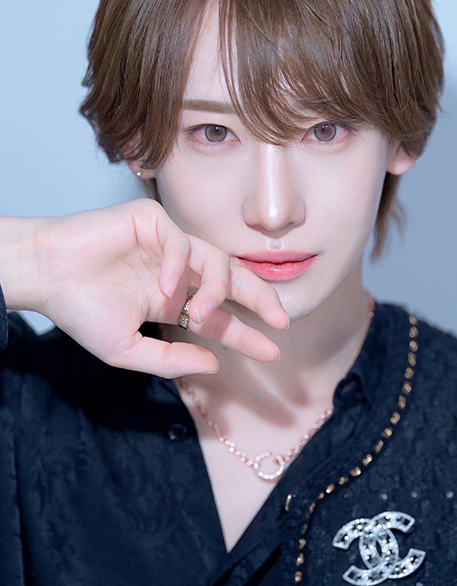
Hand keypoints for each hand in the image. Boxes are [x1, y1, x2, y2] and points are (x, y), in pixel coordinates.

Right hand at [0, 200, 287, 376]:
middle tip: (281, 319)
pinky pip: (181, 241)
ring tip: (204, 312)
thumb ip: (172, 358)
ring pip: (214, 259)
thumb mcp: (129, 350)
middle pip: (230, 281)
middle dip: (258, 298)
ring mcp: (167, 246)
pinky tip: (166, 287)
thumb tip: (214, 364)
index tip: (272, 350)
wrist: (46, 277)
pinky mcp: (153, 222)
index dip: (245, 333)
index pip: (218, 318)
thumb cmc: (80, 312)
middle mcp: (176, 272)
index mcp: (171, 300)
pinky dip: (179, 264)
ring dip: (217, 288)